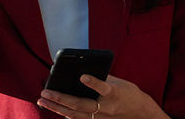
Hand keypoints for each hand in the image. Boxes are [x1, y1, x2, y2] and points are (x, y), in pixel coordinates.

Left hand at [37, 75, 168, 118]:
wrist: (141, 114)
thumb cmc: (129, 94)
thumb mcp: (119, 82)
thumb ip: (101, 77)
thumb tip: (81, 70)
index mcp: (115, 93)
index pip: (104, 88)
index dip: (94, 83)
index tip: (83, 76)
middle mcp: (107, 107)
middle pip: (81, 105)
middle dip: (60, 99)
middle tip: (44, 93)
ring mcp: (102, 117)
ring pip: (76, 115)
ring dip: (57, 108)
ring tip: (43, 101)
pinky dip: (66, 114)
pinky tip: (55, 108)